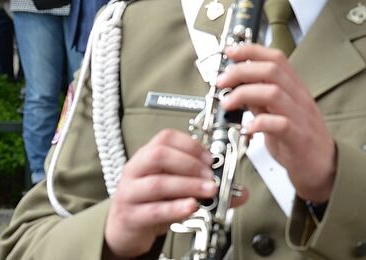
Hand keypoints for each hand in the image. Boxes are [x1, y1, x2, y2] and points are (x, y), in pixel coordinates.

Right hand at [103, 129, 248, 257]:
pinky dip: (176, 208)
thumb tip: (240, 192)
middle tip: (210, 175)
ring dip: (188, 186)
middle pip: (158, 156)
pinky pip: (154, 210)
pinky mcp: (131, 216)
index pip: (165, 138)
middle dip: (190, 163)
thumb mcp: (178, 188)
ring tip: (208, 191)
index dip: (191, 145)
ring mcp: (130, 193)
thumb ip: (207, 186)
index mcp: (147, 156)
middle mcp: (136, 170)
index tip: (210, 157)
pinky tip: (192, 207)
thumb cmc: (152, 201)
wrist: (125, 228)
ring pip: (157, 183)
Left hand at [217, 43, 336, 202]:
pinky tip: (247, 128)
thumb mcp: (278, 114)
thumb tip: (239, 85)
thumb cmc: (299, 140)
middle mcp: (299, 98)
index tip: (231, 52)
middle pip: (272, 71)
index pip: (276, 59)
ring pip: (274, 92)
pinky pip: (280, 124)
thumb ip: (261, 100)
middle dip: (241, 71)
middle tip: (222, 81)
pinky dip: (259, 123)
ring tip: (228, 103)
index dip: (251, 51)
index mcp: (295, 89)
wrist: (323, 168)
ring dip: (245, 93)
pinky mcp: (299, 138)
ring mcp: (301, 117)